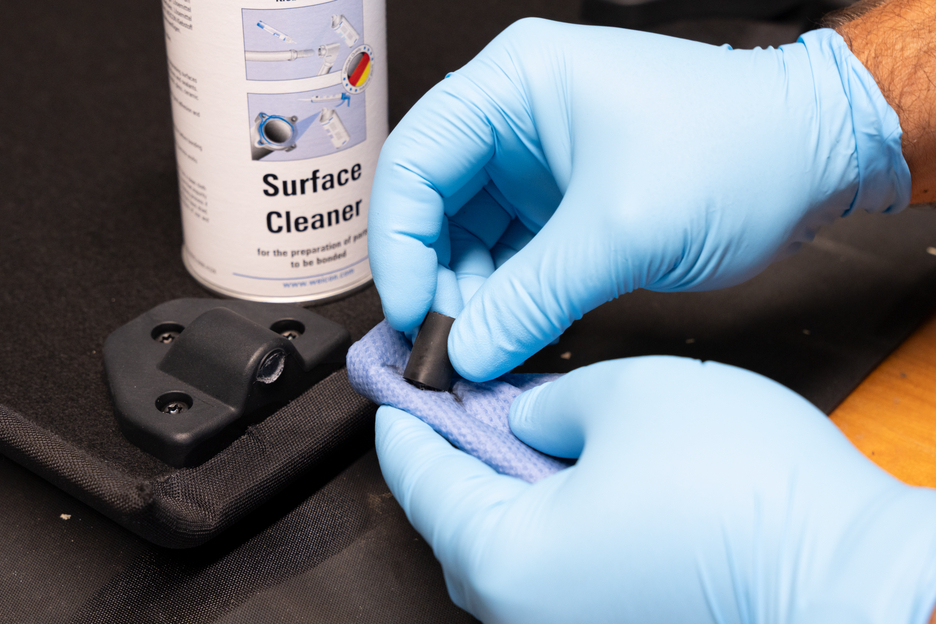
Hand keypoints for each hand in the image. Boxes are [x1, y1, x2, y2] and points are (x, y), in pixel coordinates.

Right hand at [368, 20, 908, 380]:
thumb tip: (466, 352)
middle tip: (438, 349)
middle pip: (433, 203)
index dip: (399, 242)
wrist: (815, 154)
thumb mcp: (622, 231)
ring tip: (471, 354)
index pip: (415, 160)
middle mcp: (513, 117)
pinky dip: (502, 298)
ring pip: (467, 237)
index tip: (411, 313)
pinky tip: (503, 338)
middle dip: (432, 279)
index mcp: (514, 84)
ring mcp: (536, 162)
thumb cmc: (735, 151)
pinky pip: (508, 254)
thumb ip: (532, 297)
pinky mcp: (561, 203)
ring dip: (466, 297)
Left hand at [376, 358, 935, 622]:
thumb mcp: (623, 397)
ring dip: (501, 471)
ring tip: (517, 410)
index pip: (415, 474)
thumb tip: (527, 419)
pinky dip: (544, 504)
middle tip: (462, 380)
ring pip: (503, 532)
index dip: (404, 410)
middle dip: (454, 438)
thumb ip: (548, 402)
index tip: (396, 372)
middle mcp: (518, 608)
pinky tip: (568, 460)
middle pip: (453, 509)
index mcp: (500, 555)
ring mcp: (564, 622)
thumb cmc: (737, 492)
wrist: (849, 575)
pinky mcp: (608, 618)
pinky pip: (549, 555)